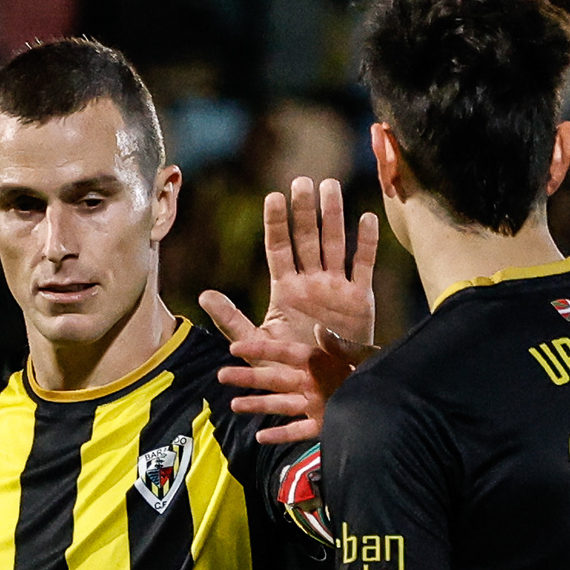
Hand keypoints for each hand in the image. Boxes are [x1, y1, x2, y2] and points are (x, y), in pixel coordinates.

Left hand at [195, 175, 379, 450]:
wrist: (322, 388)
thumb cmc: (286, 366)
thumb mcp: (255, 342)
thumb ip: (231, 320)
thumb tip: (204, 295)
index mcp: (285, 289)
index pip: (279, 248)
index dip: (276, 222)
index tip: (273, 196)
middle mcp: (311, 282)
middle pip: (307, 238)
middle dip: (305, 210)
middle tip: (302, 181)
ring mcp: (336, 287)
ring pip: (335, 244)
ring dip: (333, 216)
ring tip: (330, 187)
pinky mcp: (360, 299)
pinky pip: (363, 265)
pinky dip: (365, 243)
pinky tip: (365, 218)